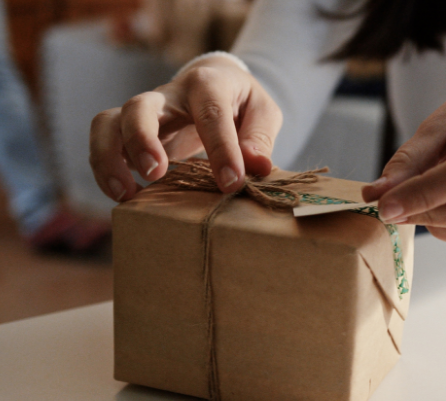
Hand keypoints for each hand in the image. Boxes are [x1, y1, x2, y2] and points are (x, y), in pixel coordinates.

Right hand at [89, 55, 282, 201]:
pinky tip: (123, 194)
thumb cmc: (241, 102)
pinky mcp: (128, 129)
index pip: (211, 114)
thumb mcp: (263, 113)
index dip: (222, 150)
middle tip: (156, 174)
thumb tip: (256, 166)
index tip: (231, 183)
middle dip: (141, 140)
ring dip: (109, 158)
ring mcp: (144, 111)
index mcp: (207, 84)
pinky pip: (104, 142)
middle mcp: (168, 94)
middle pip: (139, 106)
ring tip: (126, 194)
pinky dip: (105, 169)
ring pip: (107, 122)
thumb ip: (259, 138)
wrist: (215, 83)